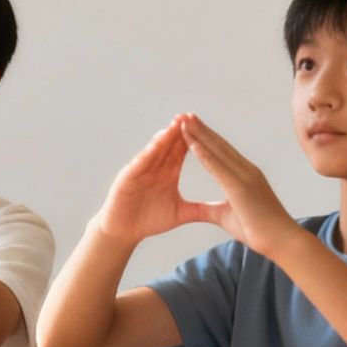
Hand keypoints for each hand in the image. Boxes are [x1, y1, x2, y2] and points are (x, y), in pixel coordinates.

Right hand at [95, 119, 214, 241]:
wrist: (124, 231)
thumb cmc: (149, 221)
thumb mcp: (179, 214)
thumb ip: (199, 209)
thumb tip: (222, 211)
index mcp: (168, 173)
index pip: (183, 151)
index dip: (195, 139)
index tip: (208, 128)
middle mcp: (155, 167)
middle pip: (170, 145)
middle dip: (181, 130)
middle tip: (192, 115)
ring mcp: (141, 170)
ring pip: (156, 150)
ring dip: (165, 136)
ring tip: (176, 123)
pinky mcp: (128, 177)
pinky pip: (140, 162)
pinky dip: (149, 153)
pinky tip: (158, 143)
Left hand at [177, 114, 301, 255]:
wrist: (283, 242)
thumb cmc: (261, 231)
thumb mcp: (229, 217)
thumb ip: (213, 210)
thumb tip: (201, 210)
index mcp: (245, 176)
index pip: (222, 152)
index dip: (207, 138)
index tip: (193, 127)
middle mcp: (246, 171)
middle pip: (219, 145)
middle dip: (201, 130)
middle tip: (185, 115)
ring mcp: (245, 177)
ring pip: (218, 151)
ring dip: (200, 135)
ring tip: (184, 121)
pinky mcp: (241, 188)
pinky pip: (219, 168)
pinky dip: (205, 155)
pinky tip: (193, 144)